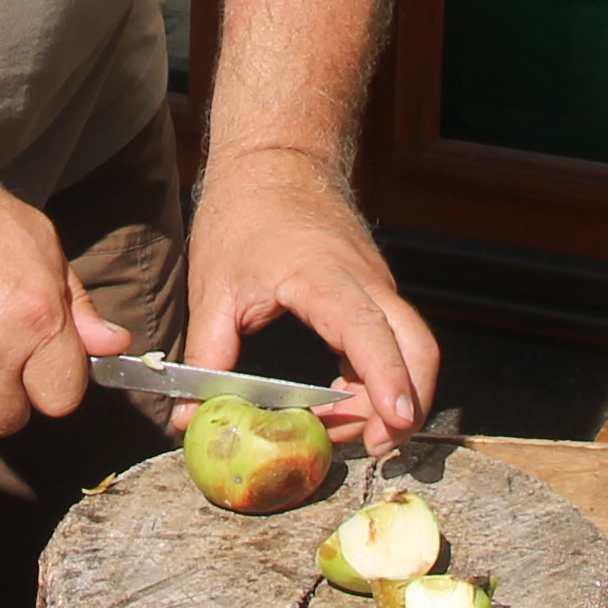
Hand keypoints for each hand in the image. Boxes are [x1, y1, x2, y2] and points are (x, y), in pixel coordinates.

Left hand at [187, 148, 440, 448]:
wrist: (276, 159)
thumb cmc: (242, 217)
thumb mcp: (214, 289)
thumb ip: (207, 358)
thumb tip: (190, 419)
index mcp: (325, 276)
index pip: (369, 331)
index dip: (386, 378)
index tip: (395, 419)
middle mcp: (366, 282)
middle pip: (417, 346)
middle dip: (408, 403)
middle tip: (375, 448)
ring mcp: (377, 286)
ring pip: (412, 347)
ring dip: (391, 396)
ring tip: (343, 434)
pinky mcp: (374, 293)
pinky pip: (393, 342)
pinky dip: (380, 378)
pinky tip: (339, 403)